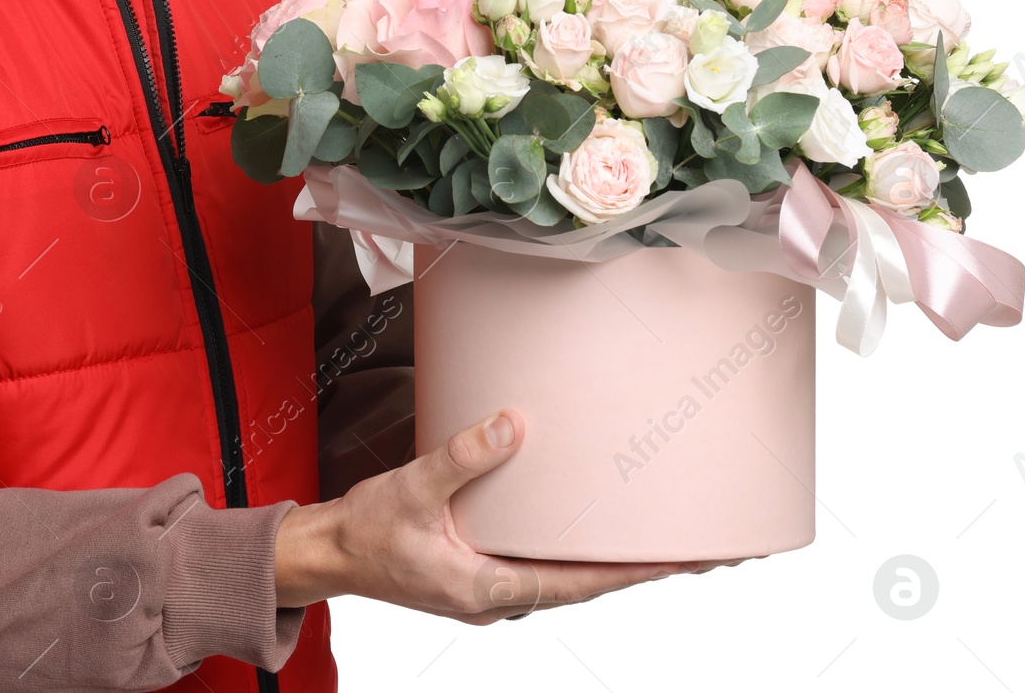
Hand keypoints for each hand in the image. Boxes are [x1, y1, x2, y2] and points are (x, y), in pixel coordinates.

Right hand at [274, 410, 745, 622]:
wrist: (326, 556)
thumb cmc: (363, 532)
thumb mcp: (412, 489)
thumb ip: (463, 458)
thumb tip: (512, 425)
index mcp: (490, 590)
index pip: (583, 584)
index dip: (638, 570)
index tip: (687, 559)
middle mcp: (498, 600)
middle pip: (587, 586)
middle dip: (640, 567)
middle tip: (697, 548)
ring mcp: (489, 592)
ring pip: (566, 580)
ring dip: (610, 563)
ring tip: (656, 540)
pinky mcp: (478, 576)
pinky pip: (540, 568)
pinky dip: (573, 555)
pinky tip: (584, 533)